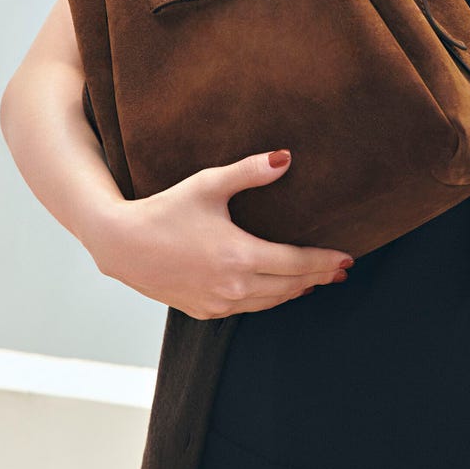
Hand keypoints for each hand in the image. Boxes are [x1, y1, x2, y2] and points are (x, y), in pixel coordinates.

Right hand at [87, 149, 352, 319]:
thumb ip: (249, 172)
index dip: (324, 261)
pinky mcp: (204, 310)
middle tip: (342, 271)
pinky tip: (276, 290)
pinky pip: (247, 309)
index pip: (296, 263)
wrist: (121, 244)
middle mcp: (233, 286)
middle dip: (318, 278)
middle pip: (289, 286)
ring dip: (295, 291)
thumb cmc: (166, 209)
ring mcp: (218, 303)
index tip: (348, 258)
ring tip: (315, 280)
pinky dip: (268, 300)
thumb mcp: (208, 184)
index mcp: (239, 256)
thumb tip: (286, 158)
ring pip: (270, 302)